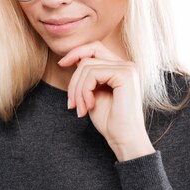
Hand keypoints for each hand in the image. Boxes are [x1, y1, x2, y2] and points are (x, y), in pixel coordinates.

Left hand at [59, 41, 154, 160]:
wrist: (124, 140)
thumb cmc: (109, 121)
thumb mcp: (93, 93)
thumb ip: (87, 75)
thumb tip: (74, 59)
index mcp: (121, 67)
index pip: (95, 49)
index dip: (76, 53)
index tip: (62, 65)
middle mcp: (126, 65)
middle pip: (89, 53)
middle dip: (74, 75)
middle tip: (70, 101)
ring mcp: (127, 68)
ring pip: (86, 66)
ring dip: (77, 89)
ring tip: (79, 108)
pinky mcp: (125, 75)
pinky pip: (92, 74)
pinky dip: (84, 91)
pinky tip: (88, 106)